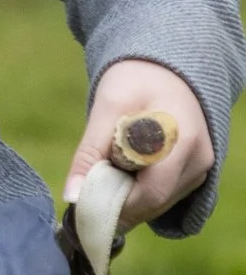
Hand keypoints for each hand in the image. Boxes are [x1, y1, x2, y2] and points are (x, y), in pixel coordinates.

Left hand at [67, 60, 212, 228]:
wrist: (163, 68)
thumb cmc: (133, 81)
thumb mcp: (106, 108)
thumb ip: (89, 152)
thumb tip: (72, 195)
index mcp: (180, 140)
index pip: (151, 192)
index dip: (117, 205)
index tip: (84, 204)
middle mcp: (199, 160)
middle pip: (156, 202)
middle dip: (120, 205)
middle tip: (86, 197)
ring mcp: (201, 167)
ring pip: (161, 202)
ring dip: (130, 199)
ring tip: (102, 178)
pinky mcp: (196, 170)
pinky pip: (167, 193)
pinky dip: (141, 191)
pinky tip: (121, 175)